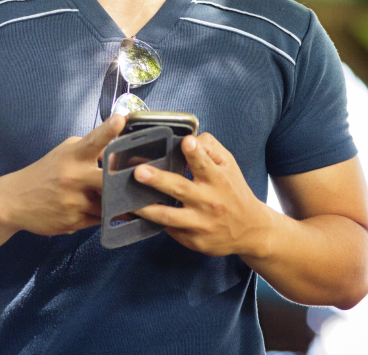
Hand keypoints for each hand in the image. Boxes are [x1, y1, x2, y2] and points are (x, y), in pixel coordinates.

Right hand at [0, 115, 125, 235]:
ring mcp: (73, 202)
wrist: (15, 200)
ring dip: (118, 203)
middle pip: (108, 180)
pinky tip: (104, 211)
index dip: (108, 130)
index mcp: (73, 156)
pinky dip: (104, 215)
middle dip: (124, 182)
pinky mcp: (73, 222)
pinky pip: (99, 219)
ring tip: (129, 199)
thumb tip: (117, 148)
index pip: (93, 140)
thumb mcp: (65, 152)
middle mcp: (74, 177)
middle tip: (142, 181)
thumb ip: (90, 148)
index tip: (121, 119)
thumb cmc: (46, 171)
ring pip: (108, 204)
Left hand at [133, 133, 272, 256]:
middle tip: (139, 171)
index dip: (195, 152)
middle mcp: (208, 202)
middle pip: (180, 189)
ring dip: (146, 208)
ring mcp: (199, 223)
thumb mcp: (229, 165)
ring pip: (169, 216)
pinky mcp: (192, 240)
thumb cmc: (234, 191)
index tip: (186, 142)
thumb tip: (190, 138)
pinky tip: (134, 216)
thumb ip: (211, 148)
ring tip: (128, 201)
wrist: (250, 230)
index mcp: (218, 180)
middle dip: (158, 180)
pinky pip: (168, 230)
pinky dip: (151, 223)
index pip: (205, 164)